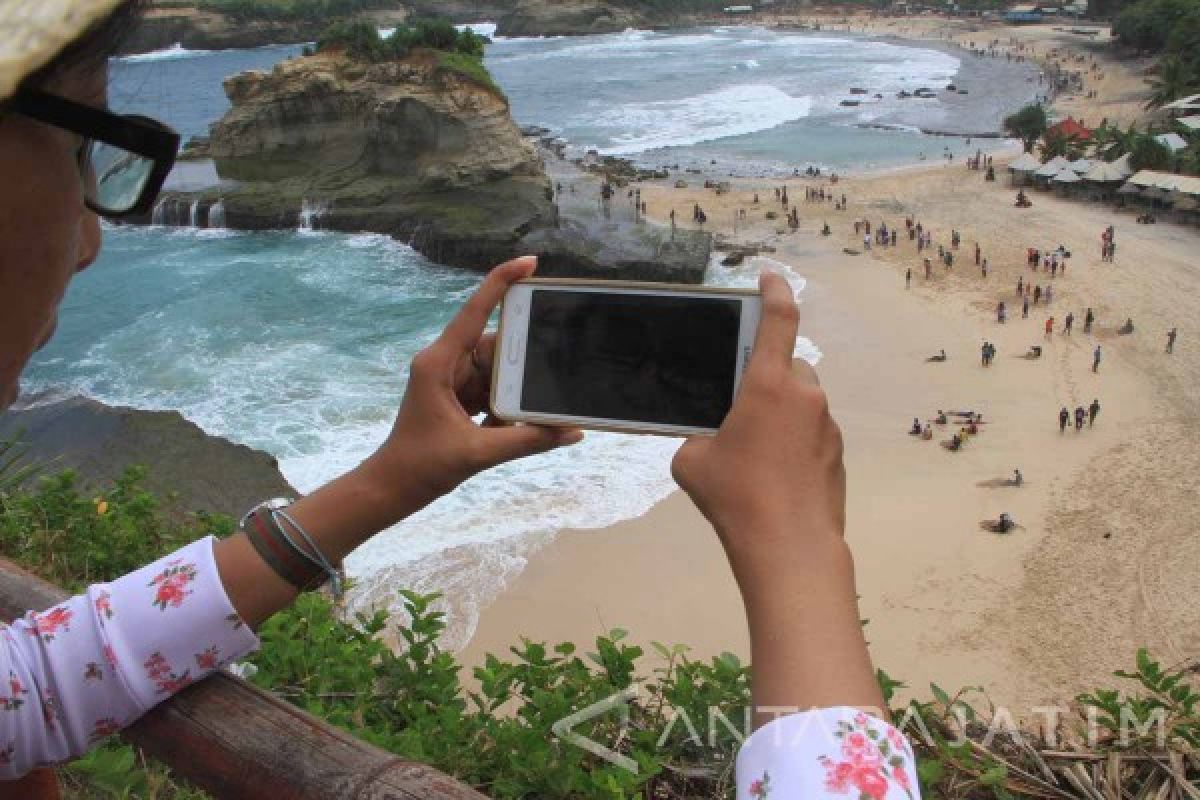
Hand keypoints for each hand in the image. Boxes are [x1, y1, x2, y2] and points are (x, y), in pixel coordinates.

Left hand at [362, 256, 581, 519]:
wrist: (391, 489)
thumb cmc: (420, 466)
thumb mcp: (478, 454)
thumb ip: (527, 441)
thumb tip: (571, 432)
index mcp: (439, 363)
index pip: (474, 311)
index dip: (501, 282)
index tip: (530, 262)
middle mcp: (444, 364)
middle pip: (494, 344)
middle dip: (522, 357)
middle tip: (551, 364)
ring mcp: (450, 381)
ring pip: (495, 370)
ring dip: (515, 388)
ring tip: (537, 401)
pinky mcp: (456, 398)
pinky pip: (491, 390)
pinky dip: (507, 405)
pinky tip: (519, 423)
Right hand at [671, 271, 845, 566]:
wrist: (788, 547)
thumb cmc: (735, 497)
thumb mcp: (692, 462)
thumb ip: (698, 438)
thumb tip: (706, 441)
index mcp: (769, 385)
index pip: (779, 321)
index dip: (775, 293)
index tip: (770, 278)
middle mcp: (806, 396)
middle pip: (789, 369)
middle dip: (768, 381)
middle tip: (742, 412)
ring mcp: (828, 426)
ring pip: (803, 404)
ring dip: (782, 415)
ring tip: (755, 455)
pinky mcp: (838, 455)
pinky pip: (812, 435)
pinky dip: (795, 444)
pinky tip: (775, 479)